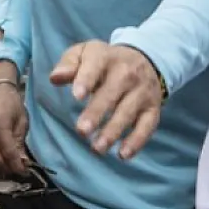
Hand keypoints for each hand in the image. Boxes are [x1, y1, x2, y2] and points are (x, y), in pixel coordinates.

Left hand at [49, 41, 163, 158]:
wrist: (145, 59)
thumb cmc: (105, 62)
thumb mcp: (85, 53)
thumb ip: (68, 64)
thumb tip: (55, 78)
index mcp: (106, 57)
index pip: (96, 66)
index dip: (87, 80)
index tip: (76, 96)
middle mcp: (127, 73)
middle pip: (112, 92)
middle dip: (97, 112)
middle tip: (82, 131)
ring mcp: (142, 92)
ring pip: (128, 111)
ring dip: (114, 131)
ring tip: (97, 148)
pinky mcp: (153, 108)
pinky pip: (147, 125)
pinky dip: (137, 141)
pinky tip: (123, 154)